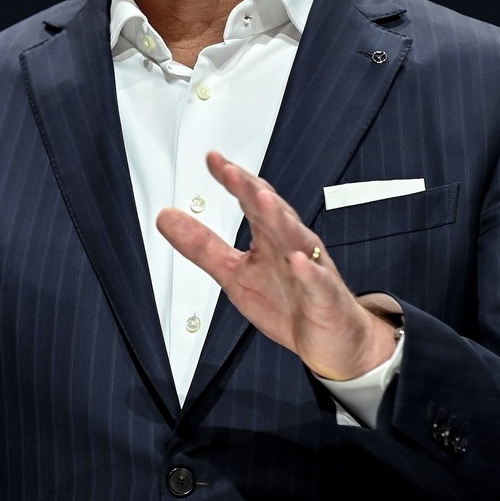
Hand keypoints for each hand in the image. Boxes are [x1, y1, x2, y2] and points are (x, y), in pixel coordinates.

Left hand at [156, 150, 398, 380]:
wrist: (333, 341)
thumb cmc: (290, 302)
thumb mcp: (234, 274)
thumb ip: (202, 246)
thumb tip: (166, 217)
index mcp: (270, 237)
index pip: (251, 200)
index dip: (233, 179)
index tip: (212, 159)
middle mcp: (291, 245)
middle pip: (272, 211)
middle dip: (251, 190)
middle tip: (229, 172)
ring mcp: (311, 269)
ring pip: (296, 239)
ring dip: (280, 218)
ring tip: (261, 200)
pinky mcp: (325, 297)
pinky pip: (318, 282)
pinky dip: (309, 271)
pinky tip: (298, 260)